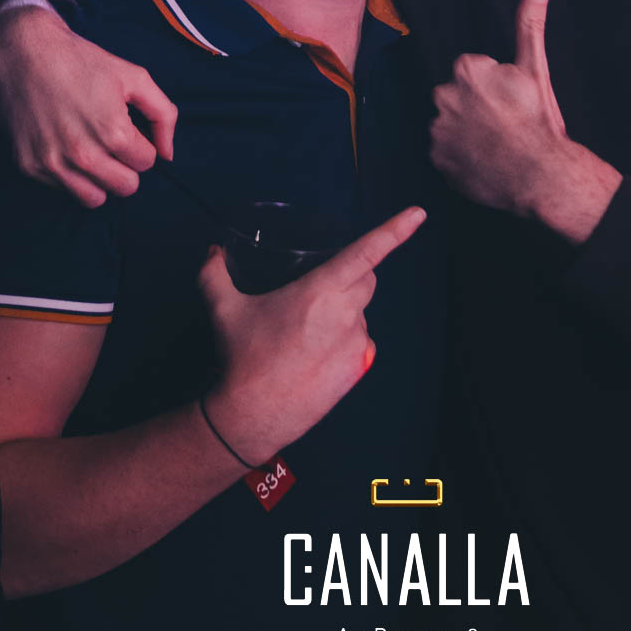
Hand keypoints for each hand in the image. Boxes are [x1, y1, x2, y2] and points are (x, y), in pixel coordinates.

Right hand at [0, 2, 177, 207]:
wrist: (25, 52)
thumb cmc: (82, 61)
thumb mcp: (134, 77)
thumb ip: (163, 115)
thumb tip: (168, 155)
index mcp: (113, 132)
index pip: (146, 163)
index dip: (140, 144)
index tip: (126, 128)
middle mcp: (83, 155)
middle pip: (125, 187)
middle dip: (125, 166)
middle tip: (112, 142)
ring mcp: (53, 163)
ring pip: (95, 199)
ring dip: (99, 178)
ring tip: (92, 150)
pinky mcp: (29, 166)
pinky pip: (62, 190)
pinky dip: (69, 174)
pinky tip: (64, 145)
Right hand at [199, 206, 426, 466]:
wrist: (252, 416)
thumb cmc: (241, 358)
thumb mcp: (223, 309)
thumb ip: (214, 273)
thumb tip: (212, 251)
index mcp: (319, 291)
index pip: (366, 252)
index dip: (394, 230)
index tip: (418, 214)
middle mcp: (344, 314)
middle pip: (367, 280)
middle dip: (353, 275)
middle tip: (317, 290)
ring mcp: (354, 344)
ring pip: (360, 313)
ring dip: (343, 312)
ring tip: (305, 333)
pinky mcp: (357, 370)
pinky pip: (358, 343)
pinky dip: (342, 341)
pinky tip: (314, 355)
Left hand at [430, 0, 621, 241]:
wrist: (540, 174)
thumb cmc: (539, 120)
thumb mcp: (536, 66)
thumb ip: (530, 21)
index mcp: (467, 69)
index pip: (473, 72)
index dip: (495, 88)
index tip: (511, 103)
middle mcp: (444, 95)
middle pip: (458, 95)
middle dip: (475, 107)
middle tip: (504, 125)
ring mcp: (438, 129)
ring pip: (450, 123)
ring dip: (465, 131)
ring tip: (495, 145)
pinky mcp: (436, 159)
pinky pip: (445, 152)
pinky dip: (459, 156)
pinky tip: (483, 160)